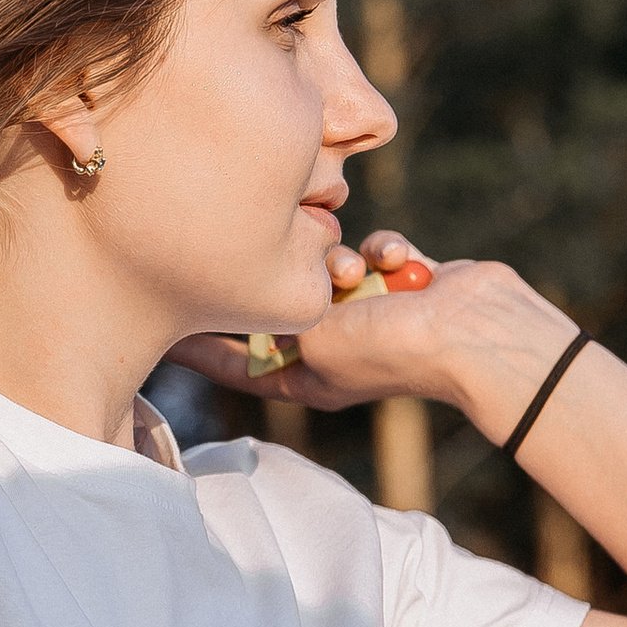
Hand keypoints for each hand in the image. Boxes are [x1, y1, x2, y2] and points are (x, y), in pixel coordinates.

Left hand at [175, 244, 575, 438]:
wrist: (469, 332)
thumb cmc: (389, 348)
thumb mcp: (314, 339)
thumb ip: (277, 313)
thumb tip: (252, 284)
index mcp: (304, 377)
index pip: (234, 362)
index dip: (196, 345)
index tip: (158, 324)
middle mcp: (332, 344)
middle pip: (283, 303)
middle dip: (286, 278)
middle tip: (271, 257)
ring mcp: (368, 310)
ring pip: (327, 265)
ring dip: (341, 261)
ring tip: (356, 272)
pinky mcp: (400, 277)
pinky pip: (374, 249)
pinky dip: (384, 250)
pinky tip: (397, 259)